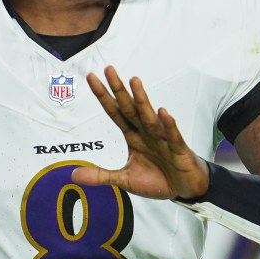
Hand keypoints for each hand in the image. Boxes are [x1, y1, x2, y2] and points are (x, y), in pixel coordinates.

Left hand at [72, 66, 209, 199]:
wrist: (185, 188)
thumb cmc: (158, 179)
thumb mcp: (124, 179)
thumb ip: (101, 175)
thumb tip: (74, 174)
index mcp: (133, 136)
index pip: (115, 112)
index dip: (104, 96)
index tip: (92, 79)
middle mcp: (147, 133)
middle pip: (129, 108)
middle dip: (119, 89)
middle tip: (108, 70)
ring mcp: (163, 139)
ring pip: (149, 118)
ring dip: (142, 100)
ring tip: (134, 82)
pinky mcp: (178, 150)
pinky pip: (172, 136)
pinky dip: (168, 125)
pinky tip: (162, 113)